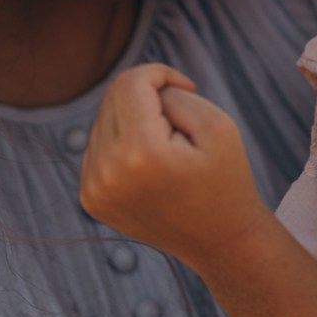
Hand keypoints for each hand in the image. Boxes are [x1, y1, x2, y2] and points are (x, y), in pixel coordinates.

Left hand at [79, 63, 272, 267]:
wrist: (221, 242)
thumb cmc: (225, 179)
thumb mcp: (216, 125)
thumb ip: (173, 94)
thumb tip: (139, 88)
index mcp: (140, 152)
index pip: (131, 82)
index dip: (160, 73)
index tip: (187, 87)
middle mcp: (107, 172)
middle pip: (112, 98)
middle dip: (148, 99)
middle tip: (181, 126)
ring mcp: (94, 189)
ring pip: (103, 121)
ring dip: (134, 122)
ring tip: (167, 152)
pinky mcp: (90, 199)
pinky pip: (97, 148)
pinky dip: (122, 145)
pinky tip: (149, 168)